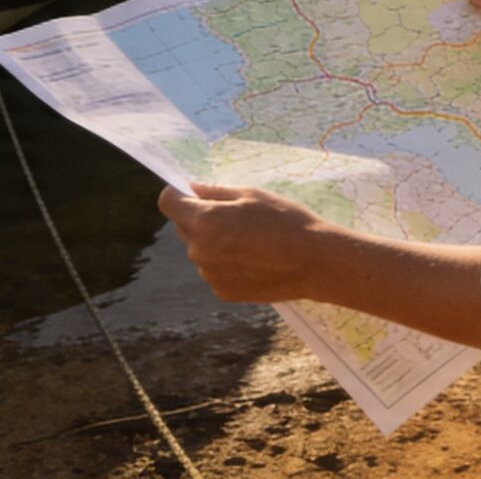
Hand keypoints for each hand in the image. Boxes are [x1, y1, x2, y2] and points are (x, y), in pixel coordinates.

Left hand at [157, 183, 330, 302]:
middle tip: (235, 215)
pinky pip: (215, 270)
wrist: (313, 263)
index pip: (167, 202)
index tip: (195, 193)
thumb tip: (192, 188)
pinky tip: (253, 259)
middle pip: (184, 227)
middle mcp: (199, 250)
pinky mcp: (223, 292)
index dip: (178, 194)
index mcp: (204, 221)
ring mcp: (210, 274)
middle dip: (200, 217)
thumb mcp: (252, 195)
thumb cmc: (285, 221)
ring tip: (250, 240)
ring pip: (201, 250)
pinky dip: (226, 263)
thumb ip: (216, 191)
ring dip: (214, 242)